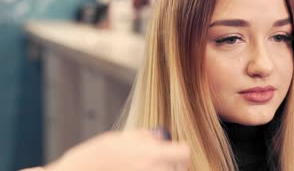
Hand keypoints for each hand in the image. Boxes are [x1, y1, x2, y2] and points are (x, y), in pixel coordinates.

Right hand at [42, 130, 189, 170]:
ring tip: (139, 168)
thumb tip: (163, 136)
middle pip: (178, 170)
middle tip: (152, 162)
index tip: (173, 151)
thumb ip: (146, 137)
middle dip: (169, 165)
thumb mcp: (122, 138)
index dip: (180, 151)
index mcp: (152, 155)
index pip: (185, 153)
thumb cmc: (97, 156)